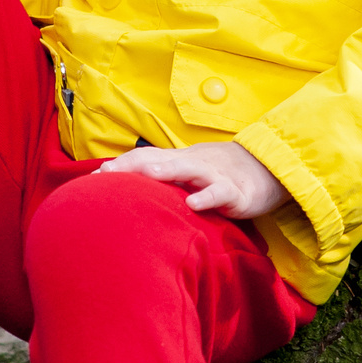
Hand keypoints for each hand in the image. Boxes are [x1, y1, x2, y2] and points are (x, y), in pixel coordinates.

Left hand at [98, 141, 292, 217]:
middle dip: (131, 166)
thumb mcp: (190, 175)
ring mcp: (214, 175)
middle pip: (158, 159)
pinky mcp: (235, 191)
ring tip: (146, 176)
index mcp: (179, 162)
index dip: (121, 164)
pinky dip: (207, 196)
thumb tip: (129, 192)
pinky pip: (220, 192)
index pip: (144, 158)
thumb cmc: (222, 175)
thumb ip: (165, 181)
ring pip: (188, 169)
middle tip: (105, 175)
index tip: (93, 176)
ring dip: (166, 171)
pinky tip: (194, 204)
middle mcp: (192, 164)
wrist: (268, 168)